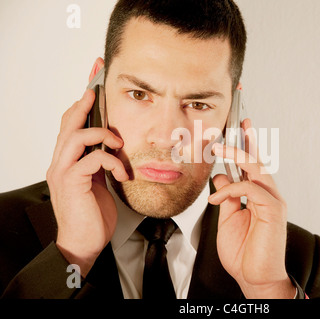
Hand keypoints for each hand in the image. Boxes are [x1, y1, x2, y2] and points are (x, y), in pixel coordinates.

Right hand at [46, 63, 127, 276]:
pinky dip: (111, 161)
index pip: (72, 124)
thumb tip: (110, 146)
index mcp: (69, 160)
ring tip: (119, 143)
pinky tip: (122, 174)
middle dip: (85, 101)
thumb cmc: (93, 214)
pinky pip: (92, 159)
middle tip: (98, 85)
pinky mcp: (71, 182)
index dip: (81, 102)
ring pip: (76, 135)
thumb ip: (99, 162)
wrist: (84, 243)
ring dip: (102, 133)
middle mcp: (61, 162)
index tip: (92, 82)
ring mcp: (63, 171)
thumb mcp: (99, 182)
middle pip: (69, 122)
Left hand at [208, 119, 295, 298]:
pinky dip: (230, 189)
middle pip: (257, 160)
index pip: (251, 166)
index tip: (239, 126)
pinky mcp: (273, 210)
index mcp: (257, 196)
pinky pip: (250, 189)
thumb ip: (226, 196)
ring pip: (257, 168)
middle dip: (247, 139)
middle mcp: (267, 195)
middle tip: (236, 122)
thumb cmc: (243, 252)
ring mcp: (272, 201)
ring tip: (218, 147)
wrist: (255, 277)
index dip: (246, 144)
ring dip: (237, 154)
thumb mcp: (228, 218)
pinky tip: (216, 197)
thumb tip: (220, 175)